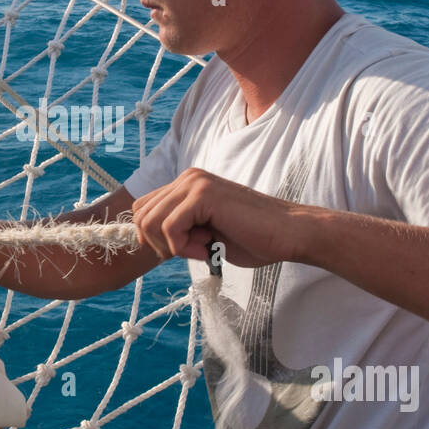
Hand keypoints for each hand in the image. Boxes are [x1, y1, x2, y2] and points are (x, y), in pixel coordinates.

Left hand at [131, 168, 298, 268]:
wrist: (288, 235)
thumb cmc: (253, 238)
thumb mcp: (204, 234)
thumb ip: (177, 230)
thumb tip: (147, 239)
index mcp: (187, 184)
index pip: (144, 209)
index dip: (154, 237)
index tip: (183, 250)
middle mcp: (187, 177)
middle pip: (140, 215)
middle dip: (159, 243)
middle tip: (193, 251)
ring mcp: (194, 182)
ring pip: (150, 221)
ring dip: (172, 245)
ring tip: (202, 248)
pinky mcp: (203, 194)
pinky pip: (169, 226)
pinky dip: (183, 246)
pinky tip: (208, 247)